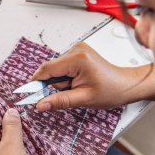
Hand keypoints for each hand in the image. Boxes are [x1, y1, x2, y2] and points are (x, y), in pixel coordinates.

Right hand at [32, 42, 154, 110]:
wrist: (126, 85)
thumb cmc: (111, 91)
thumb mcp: (83, 99)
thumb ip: (59, 101)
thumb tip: (41, 105)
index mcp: (78, 58)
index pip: (47, 69)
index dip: (36, 83)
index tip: (28, 94)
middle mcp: (76, 49)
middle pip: (50, 69)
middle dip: (53, 85)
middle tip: (65, 94)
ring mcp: (76, 50)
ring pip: (55, 69)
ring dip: (59, 82)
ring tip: (75, 89)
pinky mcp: (77, 54)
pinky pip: (61, 67)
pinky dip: (64, 78)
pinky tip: (75, 83)